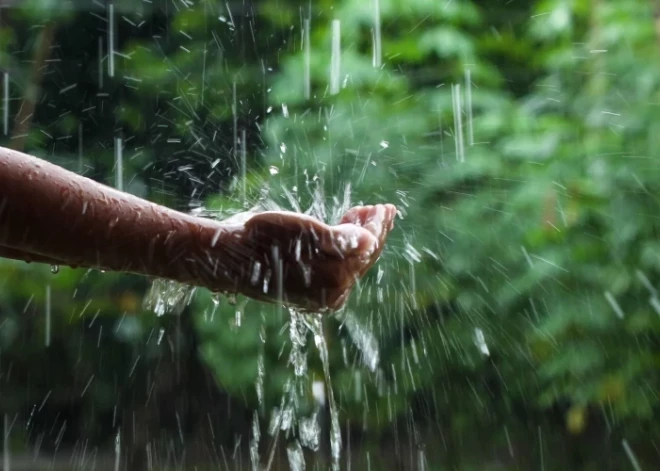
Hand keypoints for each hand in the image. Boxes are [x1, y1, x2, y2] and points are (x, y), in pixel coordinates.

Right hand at [236, 204, 396, 310]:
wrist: (231, 257)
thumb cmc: (265, 239)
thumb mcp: (306, 231)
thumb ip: (342, 238)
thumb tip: (369, 241)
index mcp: (335, 279)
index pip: (366, 248)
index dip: (376, 225)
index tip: (383, 207)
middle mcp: (333, 292)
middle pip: (363, 257)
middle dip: (373, 230)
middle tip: (383, 209)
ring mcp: (322, 294)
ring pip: (351, 262)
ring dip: (359, 236)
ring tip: (362, 215)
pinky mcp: (311, 291)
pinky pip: (338, 268)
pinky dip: (344, 248)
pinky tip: (344, 230)